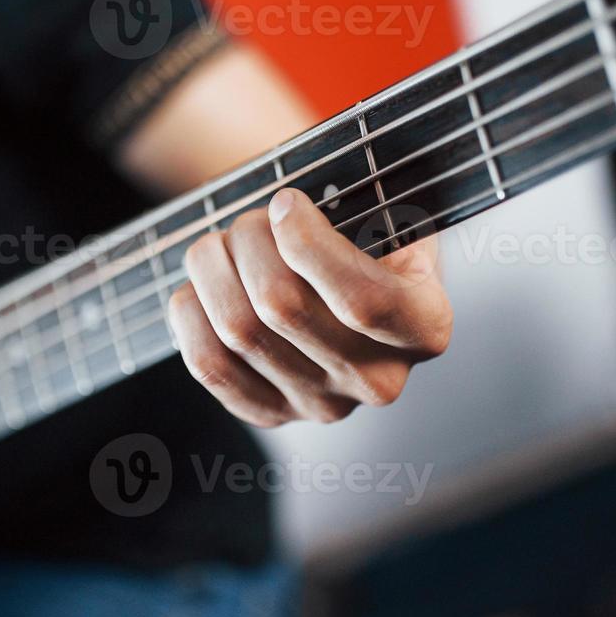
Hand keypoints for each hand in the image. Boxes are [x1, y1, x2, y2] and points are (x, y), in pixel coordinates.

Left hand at [168, 188, 451, 426]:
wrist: (346, 283)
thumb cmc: (366, 238)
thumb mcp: (390, 213)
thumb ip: (364, 204)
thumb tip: (292, 205)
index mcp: (423, 327)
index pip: (363, 300)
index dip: (308, 244)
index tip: (284, 203)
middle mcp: (378, 379)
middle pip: (283, 307)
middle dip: (251, 241)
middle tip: (252, 218)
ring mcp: (321, 404)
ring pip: (238, 330)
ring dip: (214, 268)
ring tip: (221, 244)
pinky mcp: (271, 413)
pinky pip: (209, 364)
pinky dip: (192, 312)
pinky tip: (202, 286)